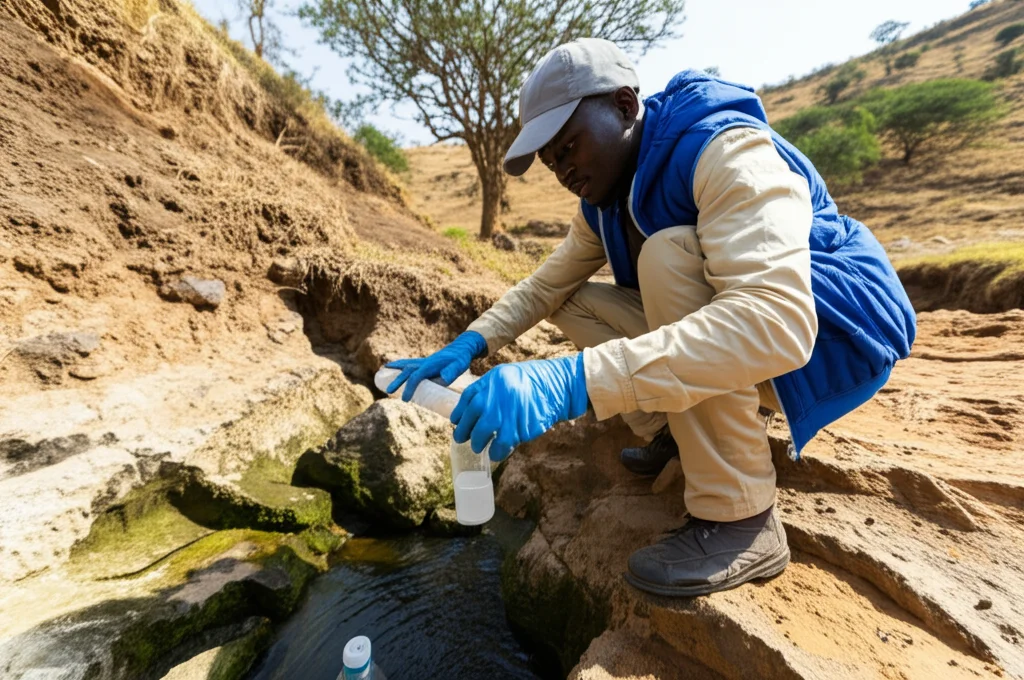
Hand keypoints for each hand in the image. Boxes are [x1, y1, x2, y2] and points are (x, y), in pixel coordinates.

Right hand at [385, 331, 487, 400]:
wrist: (462, 348)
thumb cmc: (460, 359)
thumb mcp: (459, 366)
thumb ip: (451, 372)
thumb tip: (444, 378)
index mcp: (430, 365)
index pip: (416, 378)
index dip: (409, 388)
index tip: (405, 399)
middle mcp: (424, 362)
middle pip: (407, 371)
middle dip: (397, 381)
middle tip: (389, 391)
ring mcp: (423, 361)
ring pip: (405, 365)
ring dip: (394, 369)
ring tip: (382, 371)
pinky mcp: (424, 363)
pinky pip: (409, 364)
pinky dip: (399, 364)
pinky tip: (391, 366)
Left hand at [450, 354, 588, 461]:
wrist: (558, 384)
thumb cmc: (531, 380)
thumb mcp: (505, 375)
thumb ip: (487, 390)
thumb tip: (468, 411)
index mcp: (492, 381)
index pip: (468, 400)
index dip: (460, 414)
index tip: (456, 423)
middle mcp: (497, 398)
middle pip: (473, 420)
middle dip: (466, 433)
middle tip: (465, 440)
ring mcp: (508, 414)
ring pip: (485, 435)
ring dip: (481, 444)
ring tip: (481, 448)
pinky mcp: (521, 427)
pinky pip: (504, 444)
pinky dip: (498, 451)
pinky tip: (496, 453)